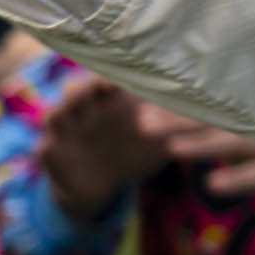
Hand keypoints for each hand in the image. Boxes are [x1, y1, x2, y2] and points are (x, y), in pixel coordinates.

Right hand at [38, 76, 170, 219]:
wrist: (106, 185)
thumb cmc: (138, 150)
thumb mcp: (160, 138)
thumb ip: (176, 124)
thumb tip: (210, 110)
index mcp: (114, 100)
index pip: (111, 78)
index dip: (117, 72)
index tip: (132, 69)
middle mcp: (87, 108)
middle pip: (79, 88)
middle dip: (87, 83)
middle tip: (101, 83)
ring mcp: (67, 130)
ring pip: (55, 112)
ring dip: (61, 108)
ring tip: (70, 105)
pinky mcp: (53, 153)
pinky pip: (44, 148)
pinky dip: (47, 146)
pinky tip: (51, 145)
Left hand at [136, 105, 254, 226]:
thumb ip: (230, 136)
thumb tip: (182, 130)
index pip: (213, 105)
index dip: (179, 104)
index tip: (141, 103)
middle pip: (219, 119)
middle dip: (179, 120)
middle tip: (141, 123)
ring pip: (237, 142)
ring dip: (202, 145)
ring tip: (170, 149)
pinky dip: (237, 179)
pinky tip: (211, 185)